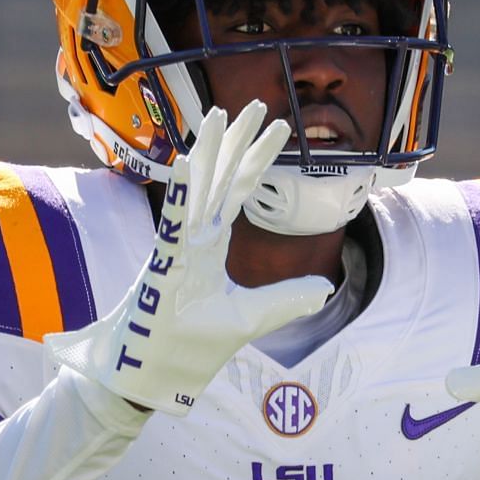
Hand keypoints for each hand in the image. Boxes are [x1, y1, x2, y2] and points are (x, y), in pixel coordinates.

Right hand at [48, 101, 331, 413]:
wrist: (154, 375)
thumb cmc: (190, 346)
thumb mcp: (250, 319)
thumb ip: (285, 301)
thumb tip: (325, 287)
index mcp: (209, 244)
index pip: (238, 192)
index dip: (258, 159)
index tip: (280, 128)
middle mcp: (192, 237)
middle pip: (219, 179)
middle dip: (238, 141)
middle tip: (257, 104)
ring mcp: (177, 248)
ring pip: (196, 190)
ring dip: (209, 152)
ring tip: (221, 114)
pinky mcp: (164, 265)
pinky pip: (174, 222)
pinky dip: (182, 193)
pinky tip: (191, 161)